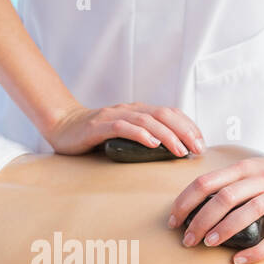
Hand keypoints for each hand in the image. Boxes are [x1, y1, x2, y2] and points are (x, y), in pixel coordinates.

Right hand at [45, 102, 204, 156]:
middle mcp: (129, 109)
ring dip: (167, 135)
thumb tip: (172, 153)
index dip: (189, 126)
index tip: (201, 143)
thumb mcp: (125, 136)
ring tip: (180, 150)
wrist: (62, 127)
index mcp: (138, 111)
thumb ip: (144, 139)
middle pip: (164, 115)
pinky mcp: (99, 126)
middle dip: (185, 131)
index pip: (171, 114)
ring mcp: (114, 116)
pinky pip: (124, 127)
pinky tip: (153, 144)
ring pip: (148, 120)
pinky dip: (141, 135)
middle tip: (197, 149)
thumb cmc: (95, 136)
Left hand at [169, 152, 263, 263]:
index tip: (173, 221)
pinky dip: (255, 251)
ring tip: (208, 243)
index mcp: (241, 169)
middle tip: (187, 239)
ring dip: (224, 229)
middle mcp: (259, 180)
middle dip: (200, 220)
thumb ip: (221, 183)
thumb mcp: (243, 169)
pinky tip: (238, 259)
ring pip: (248, 212)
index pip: (206, 182)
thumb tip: (187, 208)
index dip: (185, 202)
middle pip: (224, 198)